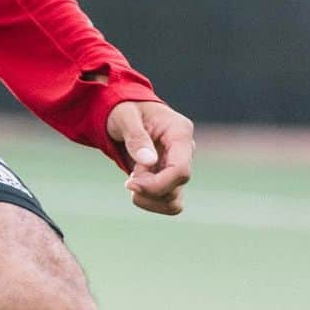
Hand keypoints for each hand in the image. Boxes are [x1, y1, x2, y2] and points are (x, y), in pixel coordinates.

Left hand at [106, 99, 193, 216]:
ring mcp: (179, 166)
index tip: (130, 183)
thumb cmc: (124, 108)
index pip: (180, 170)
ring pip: (173, 201)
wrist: (124, 112)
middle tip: (128, 179)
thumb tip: (149, 161)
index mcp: (180, 133)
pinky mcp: (170, 177)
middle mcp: (185, 152)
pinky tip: (135, 184)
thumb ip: (136, 137)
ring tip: (131, 181)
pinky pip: (166, 201)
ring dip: (149, 199)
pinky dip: (149, 200)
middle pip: (176, 187)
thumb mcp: (125, 117)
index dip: (157, 184)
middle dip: (148, 190)